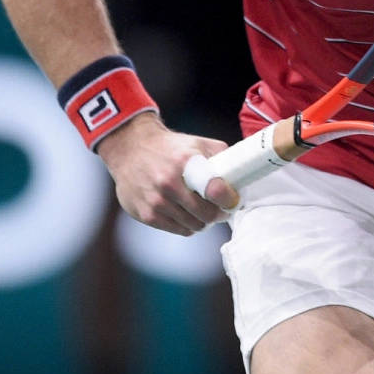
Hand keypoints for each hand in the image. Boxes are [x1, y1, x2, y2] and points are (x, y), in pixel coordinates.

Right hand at [94, 113, 237, 234]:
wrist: (130, 148)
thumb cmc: (170, 148)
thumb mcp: (197, 143)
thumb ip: (221, 155)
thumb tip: (243, 174)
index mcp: (185, 163)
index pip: (215, 190)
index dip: (229, 199)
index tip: (233, 201)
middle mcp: (168, 183)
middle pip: (206, 214)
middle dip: (218, 214)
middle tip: (221, 210)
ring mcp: (156, 201)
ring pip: (193, 226)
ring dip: (203, 222)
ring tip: (204, 212)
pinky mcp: (146, 214)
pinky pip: (178, 230)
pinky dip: (187, 226)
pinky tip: (188, 216)